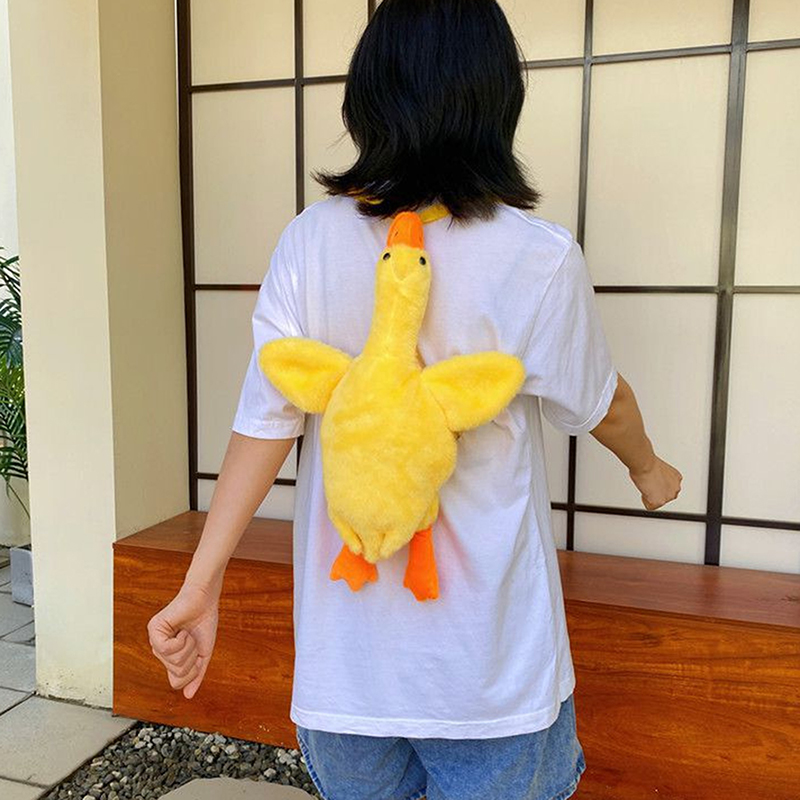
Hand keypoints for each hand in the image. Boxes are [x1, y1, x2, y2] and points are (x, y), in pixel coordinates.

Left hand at [146, 582, 220, 699]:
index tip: (198, 654)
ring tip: (187, 632)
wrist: (205, 600)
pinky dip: (180, 640)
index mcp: (170, 658)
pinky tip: (181, 629)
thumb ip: (196, 675)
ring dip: (188, 647)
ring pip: (172, 662)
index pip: (176, 682)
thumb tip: (188, 696)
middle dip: (192, 656)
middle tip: (193, 639)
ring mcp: (155, 640)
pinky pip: (166, 649)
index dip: (192, 671)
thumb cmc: (204, 623)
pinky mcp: (154, 630)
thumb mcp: (203, 655)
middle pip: (176, 672)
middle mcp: (160, 651)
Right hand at [629, 455, 682, 510]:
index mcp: (677, 479)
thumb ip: (661, 478)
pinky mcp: (660, 502)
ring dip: (652, 497)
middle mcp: (676, 489)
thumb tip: (654, 481)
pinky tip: (644, 491)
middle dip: (657, 493)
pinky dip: (645, 500)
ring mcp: (668, 496)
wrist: (645, 464)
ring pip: (658, 502)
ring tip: (647, 486)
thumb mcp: (660, 470)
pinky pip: (650, 506)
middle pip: (665, 497)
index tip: (654, 482)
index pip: (669, 488)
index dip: (658, 486)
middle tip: (649, 485)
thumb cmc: (649, 463)